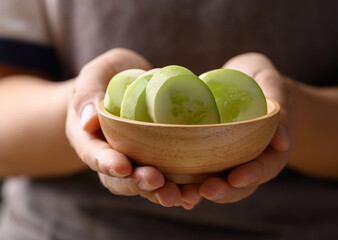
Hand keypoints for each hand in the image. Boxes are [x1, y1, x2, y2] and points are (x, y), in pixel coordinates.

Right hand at [66, 48, 182, 206]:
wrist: (129, 82)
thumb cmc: (109, 75)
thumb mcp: (96, 73)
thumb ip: (88, 91)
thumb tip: (89, 121)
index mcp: (89, 136)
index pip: (93, 153)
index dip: (106, 162)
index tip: (123, 166)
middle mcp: (110, 155)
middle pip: (119, 178)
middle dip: (137, 183)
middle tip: (157, 183)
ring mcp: (133, 160)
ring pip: (143, 184)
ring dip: (160, 192)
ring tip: (181, 196)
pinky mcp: (155, 159)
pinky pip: (165, 178)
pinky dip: (179, 188)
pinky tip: (194, 194)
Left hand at [181, 53, 294, 206]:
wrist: (248, 85)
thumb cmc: (263, 82)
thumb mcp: (272, 83)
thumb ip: (279, 105)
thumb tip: (282, 140)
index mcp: (272, 149)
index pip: (266, 167)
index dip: (253, 174)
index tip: (236, 178)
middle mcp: (250, 161)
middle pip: (240, 184)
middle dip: (223, 190)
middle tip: (205, 191)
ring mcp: (229, 160)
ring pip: (217, 183)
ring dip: (200, 191)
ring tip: (181, 194)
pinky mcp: (211, 156)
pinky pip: (199, 172)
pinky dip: (185, 181)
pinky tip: (168, 185)